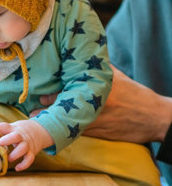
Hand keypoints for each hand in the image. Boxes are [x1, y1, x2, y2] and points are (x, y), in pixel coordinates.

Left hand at [0, 120, 52, 171]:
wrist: (37, 130)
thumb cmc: (18, 131)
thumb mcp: (10, 128)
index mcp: (13, 129)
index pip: (3, 126)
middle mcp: (20, 136)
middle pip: (15, 136)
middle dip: (7, 140)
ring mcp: (27, 144)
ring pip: (23, 148)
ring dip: (15, 154)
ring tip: (9, 159)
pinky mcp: (32, 152)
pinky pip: (29, 159)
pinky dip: (24, 165)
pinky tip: (17, 168)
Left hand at [31, 65, 171, 143]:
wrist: (153, 117)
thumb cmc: (133, 93)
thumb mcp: (115, 75)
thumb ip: (95, 66)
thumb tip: (77, 53)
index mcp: (98, 87)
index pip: (70, 90)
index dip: (52, 95)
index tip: (39, 96)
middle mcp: (95, 104)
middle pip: (65, 107)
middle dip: (47, 109)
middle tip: (32, 109)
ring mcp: (96, 120)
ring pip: (67, 121)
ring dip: (51, 121)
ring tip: (35, 119)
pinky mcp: (98, 132)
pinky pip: (76, 131)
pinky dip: (62, 129)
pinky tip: (50, 129)